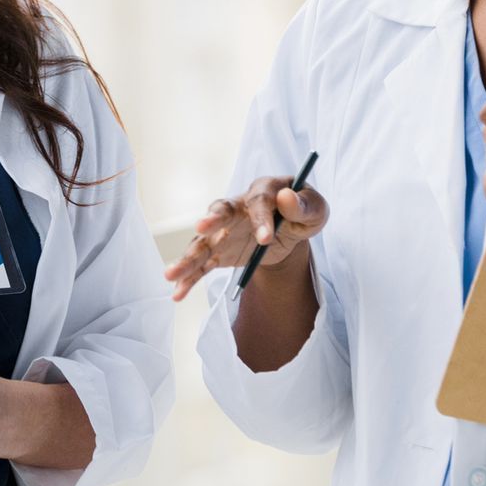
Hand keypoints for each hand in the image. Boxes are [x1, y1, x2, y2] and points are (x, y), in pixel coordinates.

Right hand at [163, 176, 329, 302]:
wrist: (288, 228)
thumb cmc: (302, 212)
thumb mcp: (315, 209)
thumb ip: (305, 205)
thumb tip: (287, 199)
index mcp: (263, 191)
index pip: (259, 201)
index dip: (261, 219)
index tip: (266, 238)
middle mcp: (238, 207)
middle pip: (220, 211)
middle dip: (211, 219)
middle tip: (202, 227)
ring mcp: (225, 230)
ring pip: (204, 240)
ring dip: (188, 256)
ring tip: (170, 274)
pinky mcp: (220, 250)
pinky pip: (203, 264)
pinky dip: (190, 278)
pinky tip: (178, 294)